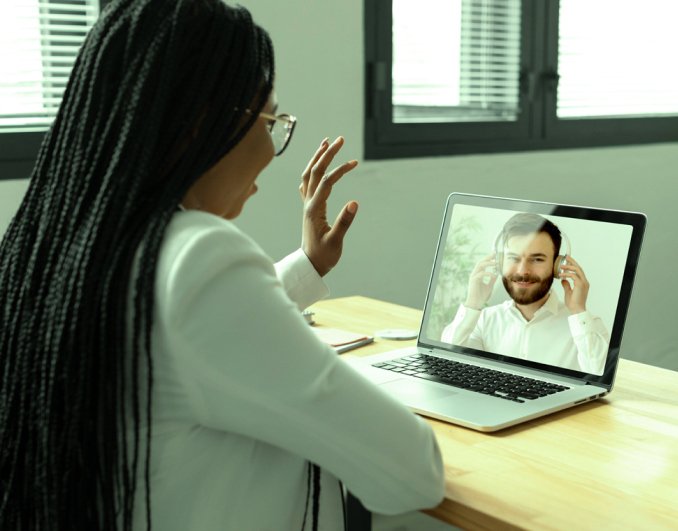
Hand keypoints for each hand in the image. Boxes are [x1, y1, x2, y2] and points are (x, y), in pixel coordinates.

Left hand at [300, 136, 358, 276]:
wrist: (310, 265)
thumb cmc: (324, 256)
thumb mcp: (336, 241)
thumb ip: (344, 222)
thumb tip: (355, 203)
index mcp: (314, 209)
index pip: (326, 182)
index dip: (340, 170)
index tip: (354, 162)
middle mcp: (308, 203)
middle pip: (314, 171)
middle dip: (327, 154)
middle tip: (339, 139)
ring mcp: (306, 205)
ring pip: (308, 175)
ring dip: (317, 158)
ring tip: (326, 143)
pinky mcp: (308, 208)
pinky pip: (307, 184)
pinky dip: (311, 170)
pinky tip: (315, 166)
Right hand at [464, 253, 498, 309]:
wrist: (476, 304)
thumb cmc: (481, 296)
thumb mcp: (490, 286)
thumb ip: (492, 280)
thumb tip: (496, 274)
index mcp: (478, 275)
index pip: (482, 265)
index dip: (487, 260)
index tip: (494, 256)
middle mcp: (474, 275)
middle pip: (480, 263)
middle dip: (487, 258)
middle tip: (494, 255)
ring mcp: (473, 277)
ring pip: (479, 266)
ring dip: (488, 263)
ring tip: (495, 263)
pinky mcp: (473, 280)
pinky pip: (481, 274)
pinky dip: (488, 273)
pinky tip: (494, 275)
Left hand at [559, 255, 588, 313]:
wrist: (576, 309)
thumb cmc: (573, 303)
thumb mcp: (568, 292)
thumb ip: (567, 285)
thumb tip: (563, 280)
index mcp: (583, 283)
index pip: (579, 271)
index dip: (574, 264)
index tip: (568, 260)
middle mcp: (584, 282)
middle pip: (579, 268)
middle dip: (572, 261)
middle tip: (566, 257)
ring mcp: (583, 283)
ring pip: (577, 270)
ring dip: (569, 266)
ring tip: (561, 266)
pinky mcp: (580, 285)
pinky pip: (573, 276)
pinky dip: (566, 274)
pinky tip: (560, 275)